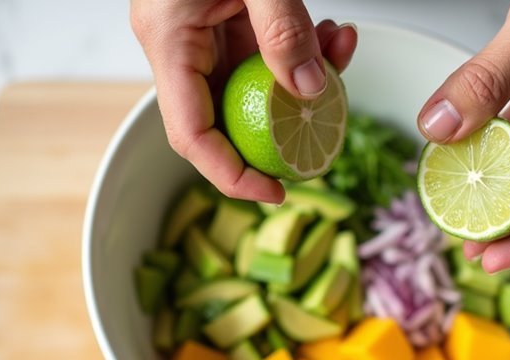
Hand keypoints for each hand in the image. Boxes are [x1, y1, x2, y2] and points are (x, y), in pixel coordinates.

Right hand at [131, 0, 357, 203]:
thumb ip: (283, 31)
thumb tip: (311, 94)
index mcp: (167, 36)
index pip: (189, 133)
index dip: (229, 174)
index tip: (275, 191)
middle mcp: (177, 40)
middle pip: (222, 115)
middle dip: (278, 128)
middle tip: (326, 134)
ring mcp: (199, 29)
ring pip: (251, 83)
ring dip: (301, 83)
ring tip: (341, 57)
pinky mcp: (223, 16)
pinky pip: (263, 52)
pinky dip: (300, 51)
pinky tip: (332, 37)